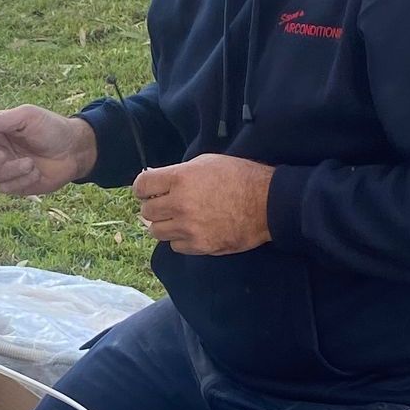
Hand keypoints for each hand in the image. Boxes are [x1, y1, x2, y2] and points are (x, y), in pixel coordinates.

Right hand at [0, 105, 97, 196]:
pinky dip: (21, 182)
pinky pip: (5, 189)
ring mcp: (4, 168)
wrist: (75, 151)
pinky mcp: (15, 184)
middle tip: (3, 156)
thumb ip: (2, 119)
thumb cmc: (53, 129)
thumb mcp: (28, 117)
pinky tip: (36, 173)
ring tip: (31, 164)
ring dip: (10, 171)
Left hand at [131, 155, 273, 254]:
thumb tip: (157, 181)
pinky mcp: (200, 246)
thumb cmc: (239, 177)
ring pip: (157, 232)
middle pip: (147, 211)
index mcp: (180, 178)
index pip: (142, 185)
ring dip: (164, 225)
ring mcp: (189, 228)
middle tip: (166, 204)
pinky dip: (180, 239)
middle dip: (154, 207)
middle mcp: (180, 204)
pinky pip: (175, 246)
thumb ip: (178, 172)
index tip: (147, 190)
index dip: (142, 188)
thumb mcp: (206, 162)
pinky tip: (193, 230)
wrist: (267, 203)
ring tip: (178, 219)